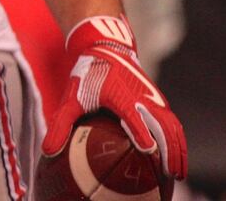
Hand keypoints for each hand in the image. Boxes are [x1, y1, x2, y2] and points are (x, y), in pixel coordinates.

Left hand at [42, 15, 185, 178]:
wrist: (107, 47)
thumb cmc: (88, 75)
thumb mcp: (71, 99)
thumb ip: (60, 125)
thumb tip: (46, 151)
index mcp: (121, 97)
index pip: (134, 119)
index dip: (142, 135)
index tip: (148, 153)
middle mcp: (142, 98)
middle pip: (163, 127)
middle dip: (170, 153)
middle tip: (170, 177)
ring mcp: (154, 98)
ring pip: (172, 126)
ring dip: (179, 149)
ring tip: (178, 174)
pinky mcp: (158, 100)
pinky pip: (173, 122)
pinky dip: (178, 140)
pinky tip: (178, 156)